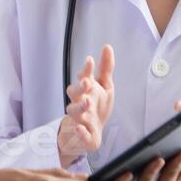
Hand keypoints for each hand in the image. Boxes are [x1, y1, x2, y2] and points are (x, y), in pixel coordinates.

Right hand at [58, 44, 114, 166]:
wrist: (93, 131)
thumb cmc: (97, 105)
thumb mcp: (105, 86)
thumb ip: (106, 68)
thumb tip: (107, 47)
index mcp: (85, 89)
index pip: (82, 76)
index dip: (86, 69)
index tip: (90, 60)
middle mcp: (79, 101)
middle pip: (73, 92)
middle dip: (79, 86)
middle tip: (87, 82)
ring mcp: (79, 117)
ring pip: (73, 111)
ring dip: (79, 106)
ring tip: (87, 102)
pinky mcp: (82, 133)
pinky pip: (79, 133)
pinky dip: (80, 131)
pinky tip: (81, 128)